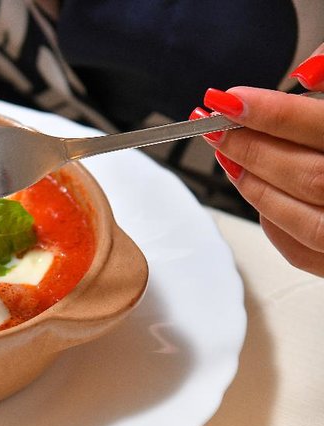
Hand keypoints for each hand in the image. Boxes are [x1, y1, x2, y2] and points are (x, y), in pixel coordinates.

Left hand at [195, 45, 323, 276]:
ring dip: (255, 184)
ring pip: (303, 219)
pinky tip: (258, 191)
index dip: (273, 113)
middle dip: (252, 148)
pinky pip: (304, 251)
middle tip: (215, 125)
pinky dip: (274, 221)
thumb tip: (307, 73)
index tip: (231, 99)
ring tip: (227, 155)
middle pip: (310, 175)